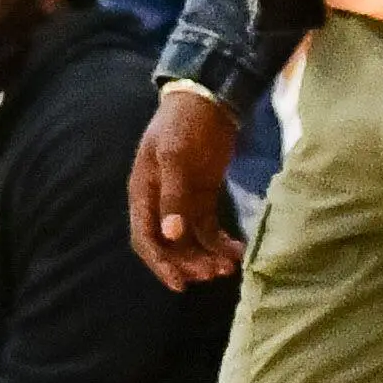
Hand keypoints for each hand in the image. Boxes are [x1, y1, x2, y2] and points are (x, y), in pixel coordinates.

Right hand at [128, 85, 244, 285]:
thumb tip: (171, 236)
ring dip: (207, 256)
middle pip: (170, 246)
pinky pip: (209, 228)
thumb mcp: (176, 156)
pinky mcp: (203, 196)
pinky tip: (238, 250)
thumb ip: (174, 196)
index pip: (146, 239)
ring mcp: (182, 201)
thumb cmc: (185, 123)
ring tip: (229, 265)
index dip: (160, 265)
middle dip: (190, 263)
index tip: (181, 284)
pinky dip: (221, 242)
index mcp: (144, 192)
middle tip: (214, 272)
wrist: (209, 98)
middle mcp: (160, 202)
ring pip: (191, 241)